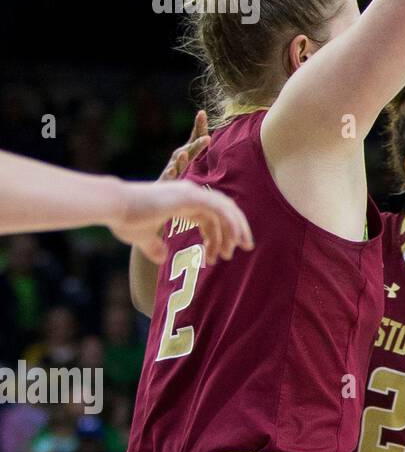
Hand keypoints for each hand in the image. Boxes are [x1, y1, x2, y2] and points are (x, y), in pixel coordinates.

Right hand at [109, 179, 252, 264]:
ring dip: (234, 229)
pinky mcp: (190, 196)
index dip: (219, 235)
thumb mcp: (143, 237)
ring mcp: (191, 193)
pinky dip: (229, 224)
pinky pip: (219, 210)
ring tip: (234, 250)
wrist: (114, 207)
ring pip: (225, 210)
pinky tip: (232, 241)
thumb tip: (161, 258)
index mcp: (182, 201)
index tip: (222, 255)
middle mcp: (190, 194)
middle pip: (223, 211)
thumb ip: (154, 246)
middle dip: (235, 230)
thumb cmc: (125, 219)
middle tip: (244, 248)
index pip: (211, 217)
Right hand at [160, 110, 211, 181]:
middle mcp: (179, 158)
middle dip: (198, 144)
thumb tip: (214, 135)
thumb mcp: (192, 160)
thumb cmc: (179, 174)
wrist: (160, 189)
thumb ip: (201, 148)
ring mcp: (172, 169)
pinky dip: (169, 174)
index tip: (202, 113)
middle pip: (190, 150)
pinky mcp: (166, 182)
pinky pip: (168, 178)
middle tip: (208, 138)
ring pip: (178, 164)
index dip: (199, 126)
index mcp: (188, 152)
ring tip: (184, 154)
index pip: (195, 137)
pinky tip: (171, 171)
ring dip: (181, 159)